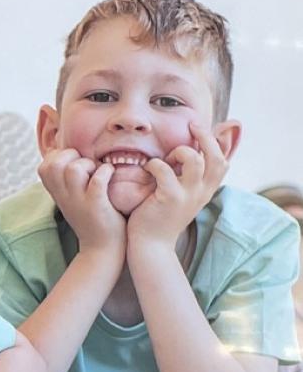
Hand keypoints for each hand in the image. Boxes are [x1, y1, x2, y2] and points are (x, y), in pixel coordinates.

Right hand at [38, 147, 125, 259]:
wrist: (102, 248)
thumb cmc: (91, 218)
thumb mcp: (71, 198)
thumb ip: (66, 180)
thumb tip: (69, 154)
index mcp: (56, 192)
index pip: (44, 165)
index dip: (60, 156)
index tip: (74, 163)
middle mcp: (63, 196)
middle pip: (54, 164)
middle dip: (72, 156)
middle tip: (86, 167)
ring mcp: (79, 201)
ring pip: (74, 170)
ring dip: (89, 164)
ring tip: (97, 172)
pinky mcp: (96, 205)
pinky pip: (97, 180)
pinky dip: (106, 172)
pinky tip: (111, 175)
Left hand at [128, 123, 227, 249]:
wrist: (150, 245)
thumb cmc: (160, 216)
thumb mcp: (181, 195)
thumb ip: (186, 177)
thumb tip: (185, 153)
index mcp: (206, 190)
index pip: (224, 162)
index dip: (217, 142)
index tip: (200, 128)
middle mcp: (202, 192)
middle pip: (217, 158)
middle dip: (205, 137)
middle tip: (191, 126)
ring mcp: (187, 196)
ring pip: (194, 160)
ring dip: (179, 152)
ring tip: (165, 159)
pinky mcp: (169, 199)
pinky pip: (164, 171)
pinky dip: (154, 164)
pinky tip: (146, 169)